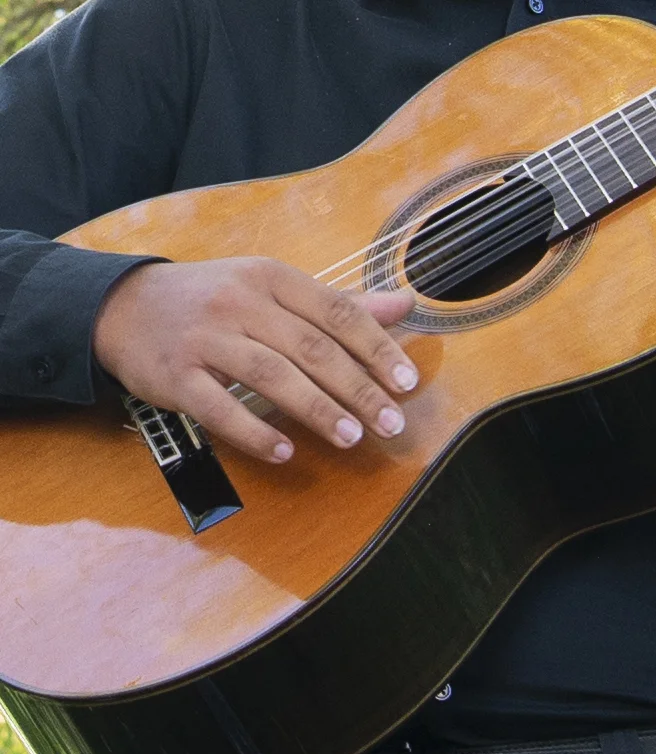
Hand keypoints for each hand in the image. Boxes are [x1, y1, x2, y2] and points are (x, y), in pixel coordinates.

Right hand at [93, 257, 417, 462]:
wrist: (125, 306)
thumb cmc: (215, 300)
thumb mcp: (274, 289)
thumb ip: (339, 303)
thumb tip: (404, 305)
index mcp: (272, 278)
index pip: (337, 313)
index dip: (377, 348)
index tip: (407, 382)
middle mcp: (241, 302)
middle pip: (312, 348)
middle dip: (358, 389)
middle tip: (391, 422)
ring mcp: (206, 339)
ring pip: (272, 376)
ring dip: (317, 410)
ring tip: (352, 438)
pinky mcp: (176, 376)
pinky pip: (220, 409)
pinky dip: (255, 432)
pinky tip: (286, 452)